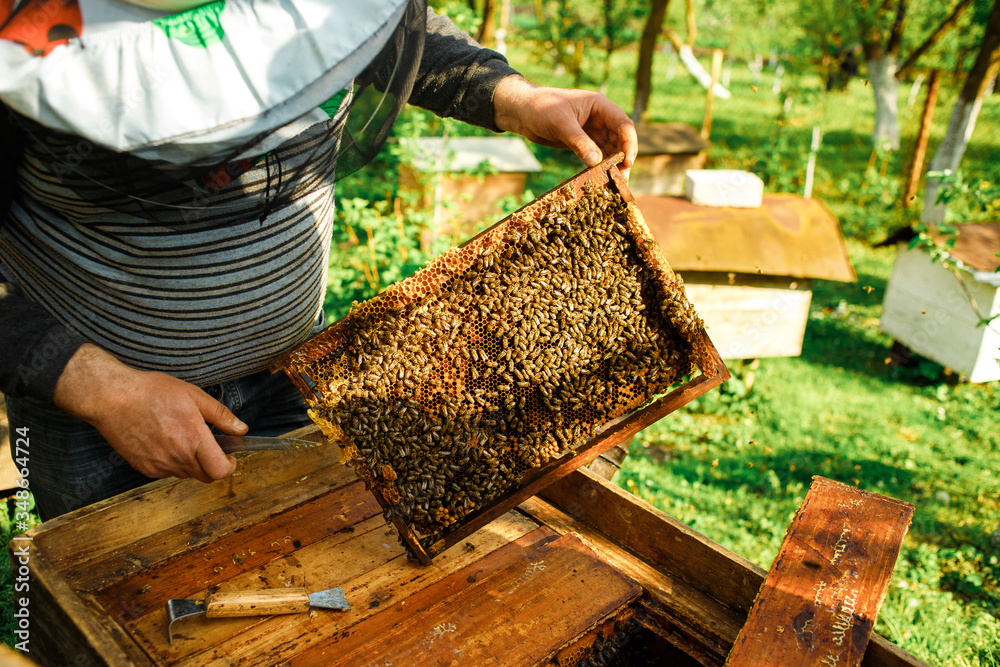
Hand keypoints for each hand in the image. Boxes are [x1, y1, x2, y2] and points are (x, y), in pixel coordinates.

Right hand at [52, 344, 244, 482]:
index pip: (220, 472)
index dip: (229, 466)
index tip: (229, 456)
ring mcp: (159, 466)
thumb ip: (220, 415)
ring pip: (186, 474)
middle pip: (205, 476)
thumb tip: (241, 429)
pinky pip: (166, 472)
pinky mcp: (144, 468)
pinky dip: (172, 462)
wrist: (113, 398)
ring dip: (191, 463)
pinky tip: (165, 441)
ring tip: (182, 437)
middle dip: (213, 465)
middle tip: (209, 445)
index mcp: (194, 440)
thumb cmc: (152, 393)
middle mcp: (178, 458)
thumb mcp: (194, 395)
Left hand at [493, 75, 637, 178]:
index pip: (623, 124)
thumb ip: (579, 142)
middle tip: (623, 180)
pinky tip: (601, 180)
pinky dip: (600, 167)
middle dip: (623, 159)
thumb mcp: (561, 124)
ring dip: (613, 166)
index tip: (627, 162)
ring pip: (610, 150)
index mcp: (600, 106)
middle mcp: (600, 118)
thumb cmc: (541, 108)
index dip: (629, 143)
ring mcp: (592, 132)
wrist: (522, 112)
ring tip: (614, 184)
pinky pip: (597, 156)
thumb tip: (597, 162)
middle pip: (620, 140)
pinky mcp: (583, 143)